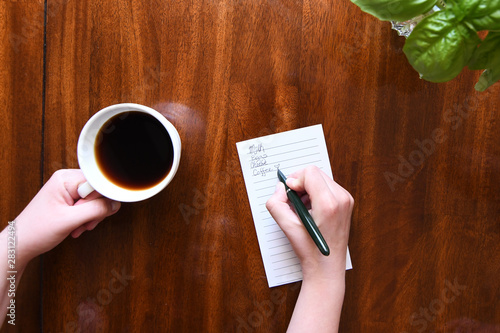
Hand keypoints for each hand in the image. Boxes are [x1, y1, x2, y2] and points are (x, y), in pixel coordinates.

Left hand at [13, 169, 120, 266]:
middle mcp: (68, 181)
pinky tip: (78, 226)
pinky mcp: (71, 200)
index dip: (100, 199)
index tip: (96, 213)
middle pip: (98, 191)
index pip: (98, 182)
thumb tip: (115, 204)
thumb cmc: (37, 230)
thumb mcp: (69, 220)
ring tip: (78, 227)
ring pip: (96, 201)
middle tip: (85, 222)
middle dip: (95, 210)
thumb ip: (95, 210)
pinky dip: (87, 219)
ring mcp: (69, 191)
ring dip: (91, 217)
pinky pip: (90, 206)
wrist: (22, 243)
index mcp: (65, 179)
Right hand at [266, 166, 352, 281]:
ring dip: (307, 187)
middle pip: (316, 172)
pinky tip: (310, 208)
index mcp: (329, 204)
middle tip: (292, 199)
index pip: (310, 172)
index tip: (288, 192)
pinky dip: (316, 192)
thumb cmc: (310, 251)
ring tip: (301, 206)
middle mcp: (341, 199)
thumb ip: (276, 204)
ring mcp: (346, 200)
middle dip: (300, 182)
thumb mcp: (287, 227)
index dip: (295, 179)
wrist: (327, 268)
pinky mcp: (347, 203)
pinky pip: (328, 186)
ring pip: (322, 178)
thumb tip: (280, 188)